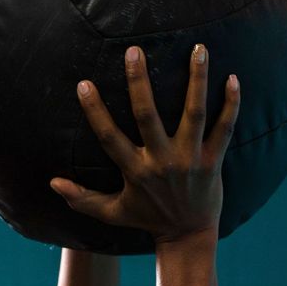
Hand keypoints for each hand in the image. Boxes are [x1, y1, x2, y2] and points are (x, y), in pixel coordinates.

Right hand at [50, 44, 239, 244]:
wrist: (188, 236)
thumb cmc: (148, 219)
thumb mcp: (112, 212)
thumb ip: (82, 198)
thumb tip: (53, 183)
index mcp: (135, 171)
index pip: (109, 137)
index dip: (95, 111)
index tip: (84, 84)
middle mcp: (162, 162)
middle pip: (148, 116)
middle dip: (140, 82)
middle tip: (135, 50)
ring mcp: (190, 159)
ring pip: (194, 114)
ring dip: (197, 80)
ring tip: (199, 48)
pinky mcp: (213, 160)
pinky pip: (225, 128)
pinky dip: (232, 104)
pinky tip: (234, 78)